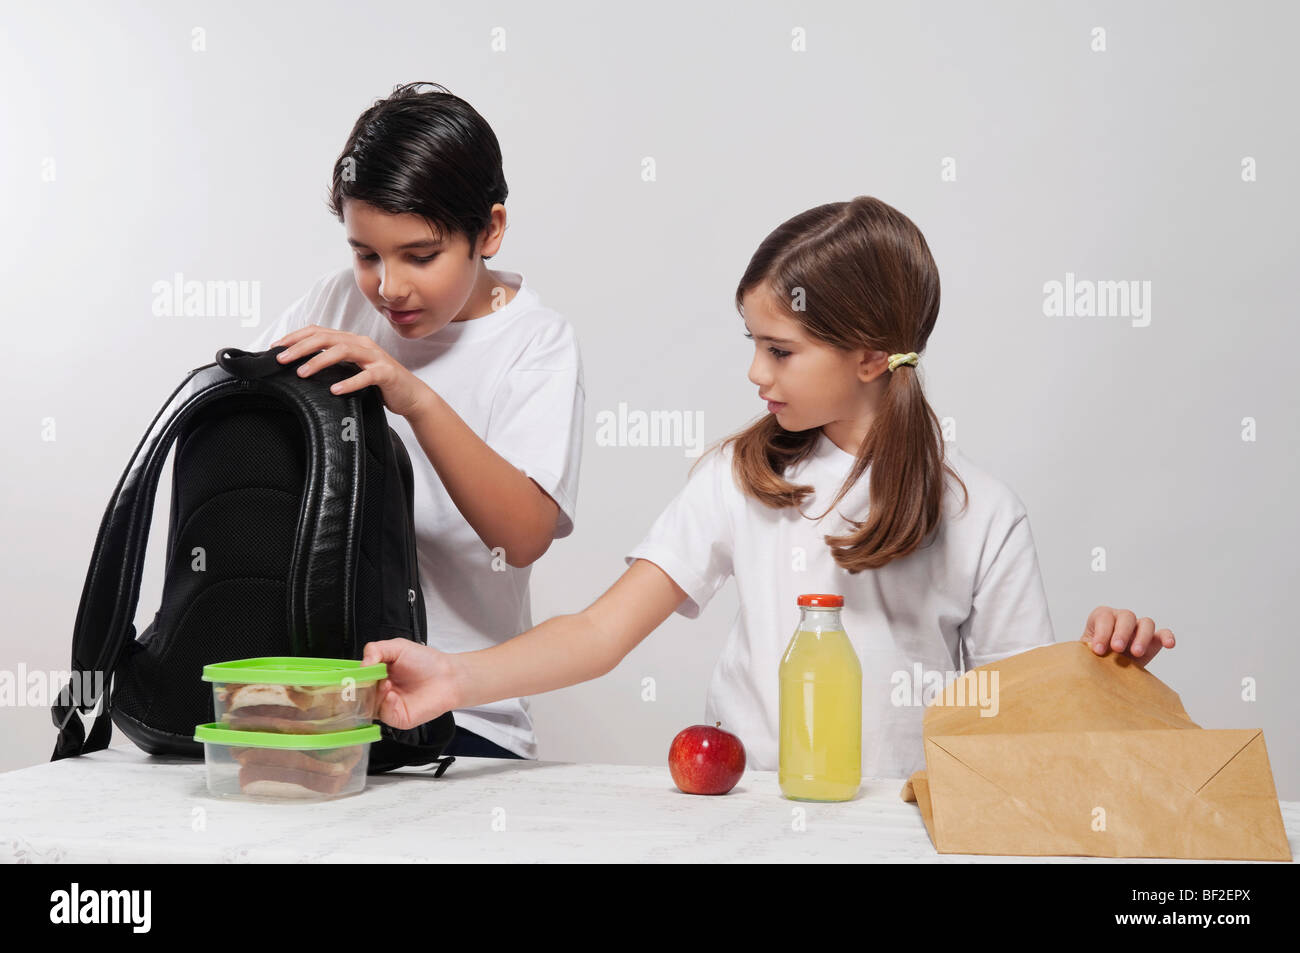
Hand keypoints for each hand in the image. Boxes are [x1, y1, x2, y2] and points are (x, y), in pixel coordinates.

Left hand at [271, 326, 433, 418]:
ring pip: (343, 351)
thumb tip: (301, 364)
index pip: (318, 332)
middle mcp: (362, 344)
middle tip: (281, 359)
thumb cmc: (379, 383)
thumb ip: (334, 363)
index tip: (275, 348)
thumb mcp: (352, 368)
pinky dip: (349, 382)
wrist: (411, 395)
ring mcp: (375, 358)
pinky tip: (334, 390)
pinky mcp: (385, 374)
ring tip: (302, 372)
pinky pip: (365, 376)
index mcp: (352, 341)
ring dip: (319, 361)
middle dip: (300, 347)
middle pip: (327, 338)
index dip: (295, 337)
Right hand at [361, 638, 458, 729]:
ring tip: (385, 683)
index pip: (356, 680)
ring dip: (373, 696)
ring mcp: (387, 706)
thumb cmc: (425, 661)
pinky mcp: (397, 718)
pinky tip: (392, 695)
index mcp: (376, 676)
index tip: (352, 674)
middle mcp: (379, 692)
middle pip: (358, 695)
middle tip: (366, 680)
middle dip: (359, 688)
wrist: (448, 676)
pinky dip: (385, 705)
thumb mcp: (398, 647)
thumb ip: (376, 650)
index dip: (352, 678)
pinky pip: (383, 715)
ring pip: (368, 706)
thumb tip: (362, 664)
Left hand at [1080, 605, 1175, 668]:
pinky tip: (1169, 645)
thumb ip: (1082, 651)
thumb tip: (1080, 659)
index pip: (1104, 617)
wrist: (1104, 671)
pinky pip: (1163, 633)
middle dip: (1121, 632)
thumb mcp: (1083, 653)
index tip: (1098, 649)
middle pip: (1126, 616)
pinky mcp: (1153, 641)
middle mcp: (1121, 619)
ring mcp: (1138, 629)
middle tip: (1116, 649)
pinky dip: (1167, 637)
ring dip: (1142, 637)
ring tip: (1136, 653)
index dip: (1101, 632)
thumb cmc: (1092, 659)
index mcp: (1101, 618)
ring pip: (1146, 623)